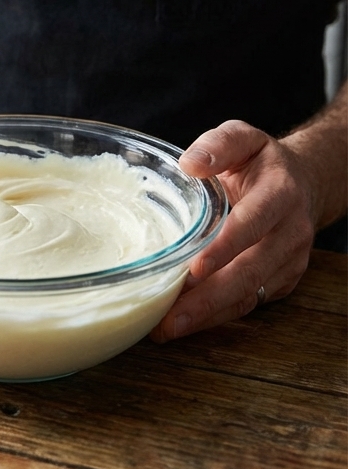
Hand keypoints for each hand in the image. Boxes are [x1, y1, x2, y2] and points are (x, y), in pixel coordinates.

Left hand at [149, 120, 316, 342]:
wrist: (303, 183)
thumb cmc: (260, 162)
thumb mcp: (242, 138)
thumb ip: (218, 145)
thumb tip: (190, 163)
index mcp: (280, 195)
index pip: (252, 224)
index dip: (224, 248)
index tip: (194, 269)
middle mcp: (290, 233)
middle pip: (250, 272)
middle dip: (209, 299)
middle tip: (170, 319)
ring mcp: (288, 261)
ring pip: (248, 295)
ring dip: (208, 316)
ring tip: (166, 330)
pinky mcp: (280, 281)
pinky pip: (248, 302)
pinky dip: (215, 315)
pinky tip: (182, 322)